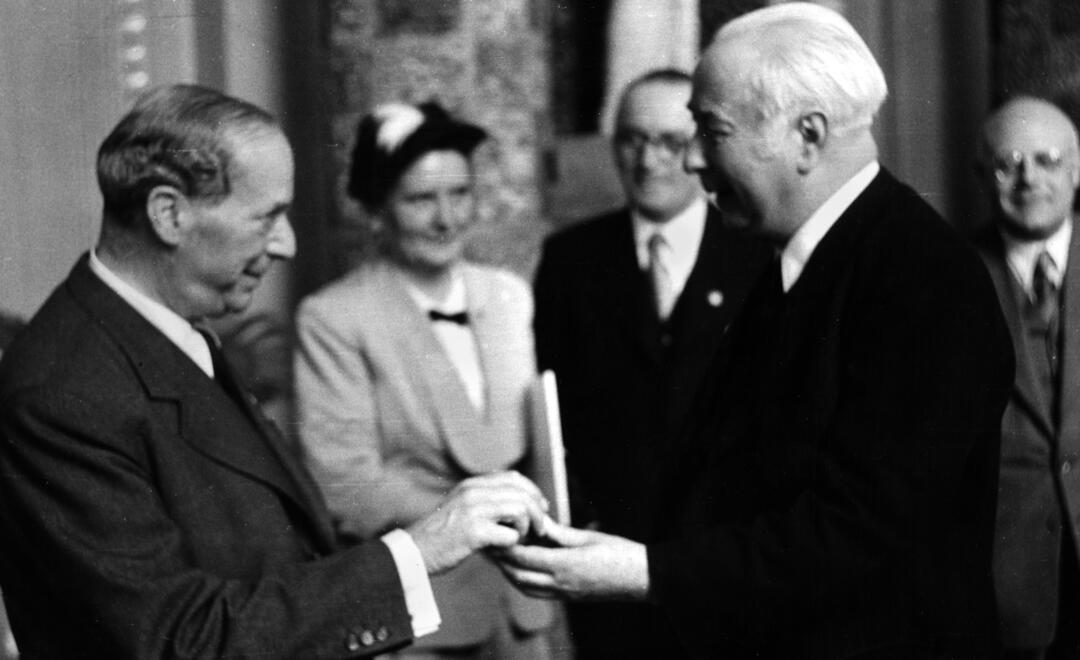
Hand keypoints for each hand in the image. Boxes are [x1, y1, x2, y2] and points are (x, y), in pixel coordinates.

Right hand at [407, 471, 546, 574]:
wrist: (414, 552)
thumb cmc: (441, 534)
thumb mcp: (461, 506)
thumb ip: (485, 499)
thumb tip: (519, 501)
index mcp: (472, 484)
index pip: (514, 478)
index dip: (533, 492)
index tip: (541, 507)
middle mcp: (473, 492)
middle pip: (521, 493)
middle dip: (537, 512)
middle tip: (540, 529)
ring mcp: (473, 511)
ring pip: (519, 510)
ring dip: (527, 528)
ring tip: (522, 539)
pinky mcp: (474, 533)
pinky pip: (510, 535)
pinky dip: (513, 544)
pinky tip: (504, 549)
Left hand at [494, 520, 649, 600]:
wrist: (643, 579)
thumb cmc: (620, 553)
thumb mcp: (589, 537)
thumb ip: (560, 534)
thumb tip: (539, 524)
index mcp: (565, 565)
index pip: (525, 557)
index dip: (506, 548)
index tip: (494, 535)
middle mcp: (561, 583)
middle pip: (519, 576)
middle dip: (501, 562)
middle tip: (489, 547)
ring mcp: (565, 593)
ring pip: (526, 588)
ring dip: (511, 574)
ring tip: (501, 558)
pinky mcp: (570, 597)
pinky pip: (539, 593)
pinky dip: (525, 582)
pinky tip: (523, 571)